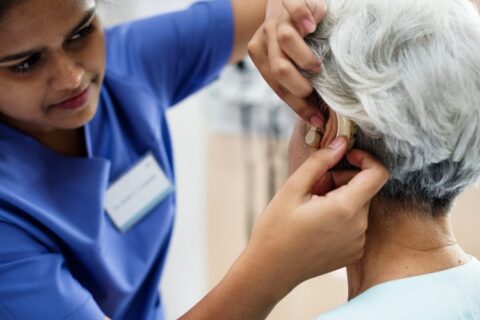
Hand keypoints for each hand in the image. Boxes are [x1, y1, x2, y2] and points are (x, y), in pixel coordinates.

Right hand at [240, 137, 388, 297]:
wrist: (270, 270)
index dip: (365, 159)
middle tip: (314, 185)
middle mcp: (359, 227)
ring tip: (311, 206)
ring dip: (341, 197)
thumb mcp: (292, 189)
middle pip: (365, 189)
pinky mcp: (353, 252)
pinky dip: (341, 215)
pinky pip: (356, 223)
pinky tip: (316, 222)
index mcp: (346, 209)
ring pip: (359, 205)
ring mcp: (358, 242)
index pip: (378, 174)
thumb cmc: (276, 229)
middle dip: (343, 179)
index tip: (344, 156)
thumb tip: (341, 142)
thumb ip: (320, 162)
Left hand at [248, 0, 327, 125]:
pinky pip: (294, 8)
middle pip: (278, 68)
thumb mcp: (291, 60)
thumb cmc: (297, 37)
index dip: (297, 105)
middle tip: (314, 90)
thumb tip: (316, 119)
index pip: (277, 85)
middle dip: (298, 86)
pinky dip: (303, 17)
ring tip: (316, 66)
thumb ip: (295, 81)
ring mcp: (275, 18)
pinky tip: (314, 26)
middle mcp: (264, 37)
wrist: (289, 1)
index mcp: (260, 55)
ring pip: (284, 40)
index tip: (316, 119)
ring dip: (303, 58)